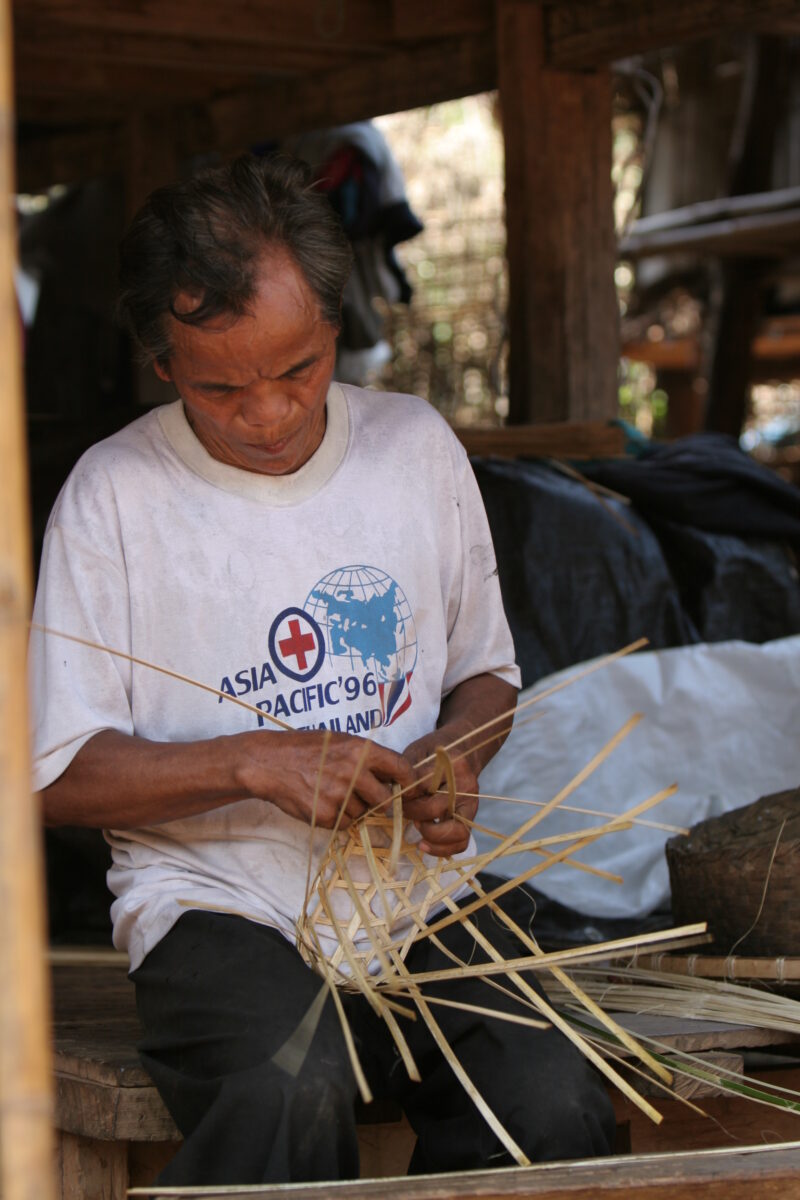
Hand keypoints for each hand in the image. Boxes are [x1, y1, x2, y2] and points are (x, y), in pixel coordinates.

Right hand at [234, 730, 414, 829]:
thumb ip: (367, 757)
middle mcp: (354, 772)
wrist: (270, 763)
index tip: (411, 791)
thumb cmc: (307, 749)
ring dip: (353, 808)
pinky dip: (337, 817)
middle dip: (378, 801)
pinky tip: (321, 801)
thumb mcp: (341, 742)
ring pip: (363, 813)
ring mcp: (339, 796)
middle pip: (384, 799)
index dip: (410, 783)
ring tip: (331, 792)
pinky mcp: (326, 815)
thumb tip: (394, 777)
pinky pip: (344, 823)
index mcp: (361, 751)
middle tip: (361, 794)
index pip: (401, 769)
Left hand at [401, 725, 478, 857]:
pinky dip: (443, 848)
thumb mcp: (417, 751)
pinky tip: (424, 844)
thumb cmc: (435, 751)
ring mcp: (471, 801)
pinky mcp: (472, 815)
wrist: (464, 748)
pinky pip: (462, 840)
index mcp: (450, 764)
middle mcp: (464, 784)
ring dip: (430, 835)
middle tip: (402, 810)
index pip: (421, 786)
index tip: (394, 796)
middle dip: (412, 813)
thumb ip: (406, 772)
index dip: (404, 796)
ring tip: (418, 828)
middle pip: (433, 809)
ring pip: (454, 830)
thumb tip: (392, 797)